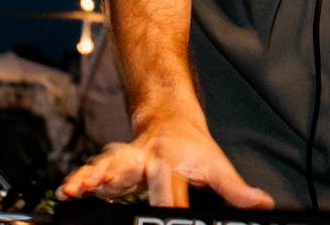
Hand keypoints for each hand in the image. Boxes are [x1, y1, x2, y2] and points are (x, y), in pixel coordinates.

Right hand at [58, 122, 274, 208]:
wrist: (168, 115)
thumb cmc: (193, 147)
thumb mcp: (216, 165)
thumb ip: (235, 189)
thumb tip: (263, 204)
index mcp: (170, 158)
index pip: (170, 186)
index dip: (168, 205)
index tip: (168, 218)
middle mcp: (144, 156)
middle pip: (130, 166)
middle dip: (115, 177)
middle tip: (100, 188)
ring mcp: (125, 160)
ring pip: (105, 165)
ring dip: (90, 176)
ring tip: (75, 188)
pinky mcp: (112, 166)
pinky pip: (92, 172)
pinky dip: (79, 181)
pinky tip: (67, 192)